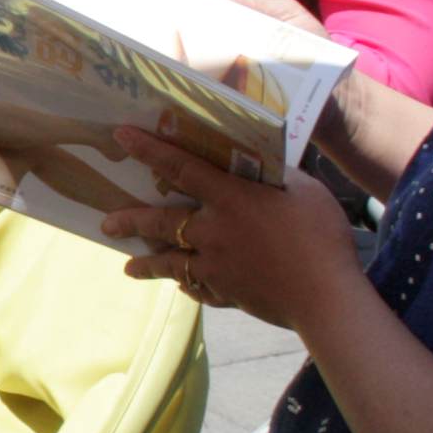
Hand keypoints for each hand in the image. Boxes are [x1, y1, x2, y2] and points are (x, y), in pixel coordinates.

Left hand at [100, 126, 360, 328]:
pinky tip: (181, 286)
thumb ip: (278, 177)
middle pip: (162, 223)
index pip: (180, 167)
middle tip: (107, 223)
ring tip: (128, 268)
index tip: (121, 136)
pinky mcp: (228, 294)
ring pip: (171, 264)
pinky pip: (199, 289)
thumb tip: (267, 165)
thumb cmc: (320, 234)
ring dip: (148, 266)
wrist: (325, 296)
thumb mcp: (304, 190)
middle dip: (131, 221)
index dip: (149, 149)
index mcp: (230, 198)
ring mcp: (216, 267)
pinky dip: (188, 286)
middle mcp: (213, 231)